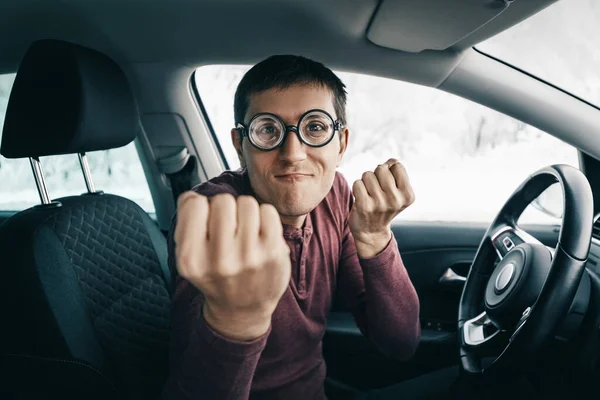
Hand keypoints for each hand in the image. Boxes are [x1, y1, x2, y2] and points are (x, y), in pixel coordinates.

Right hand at [174, 192, 290, 340]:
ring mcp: (249, 257)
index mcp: (190, 259)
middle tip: (227, 229)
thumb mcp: (188, 256)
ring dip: (245, 212)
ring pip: (246, 203)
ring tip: (243, 232)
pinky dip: (264, 217)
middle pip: (222, 201)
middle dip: (225, 209)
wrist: (243, 309)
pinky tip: (259, 234)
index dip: (200, 207)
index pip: (193, 203)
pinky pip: (267, 210)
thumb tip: (193, 197)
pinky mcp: (273, 253)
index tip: (205, 223)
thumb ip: (186, 223)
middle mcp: (218, 261)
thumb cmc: (215, 274)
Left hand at [349, 159, 414, 257]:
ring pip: (367, 175)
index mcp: (408, 195)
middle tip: (376, 190)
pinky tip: (361, 198)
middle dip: (376, 175)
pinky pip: (357, 183)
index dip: (389, 171)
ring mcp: (380, 204)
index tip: (387, 185)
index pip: (397, 166)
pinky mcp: (364, 206)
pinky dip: (357, 188)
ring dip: (365, 182)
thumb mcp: (396, 191)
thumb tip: (392, 161)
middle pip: (381, 169)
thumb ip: (395, 173)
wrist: (371, 231)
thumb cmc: (383, 206)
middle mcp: (396, 200)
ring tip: (369, 195)